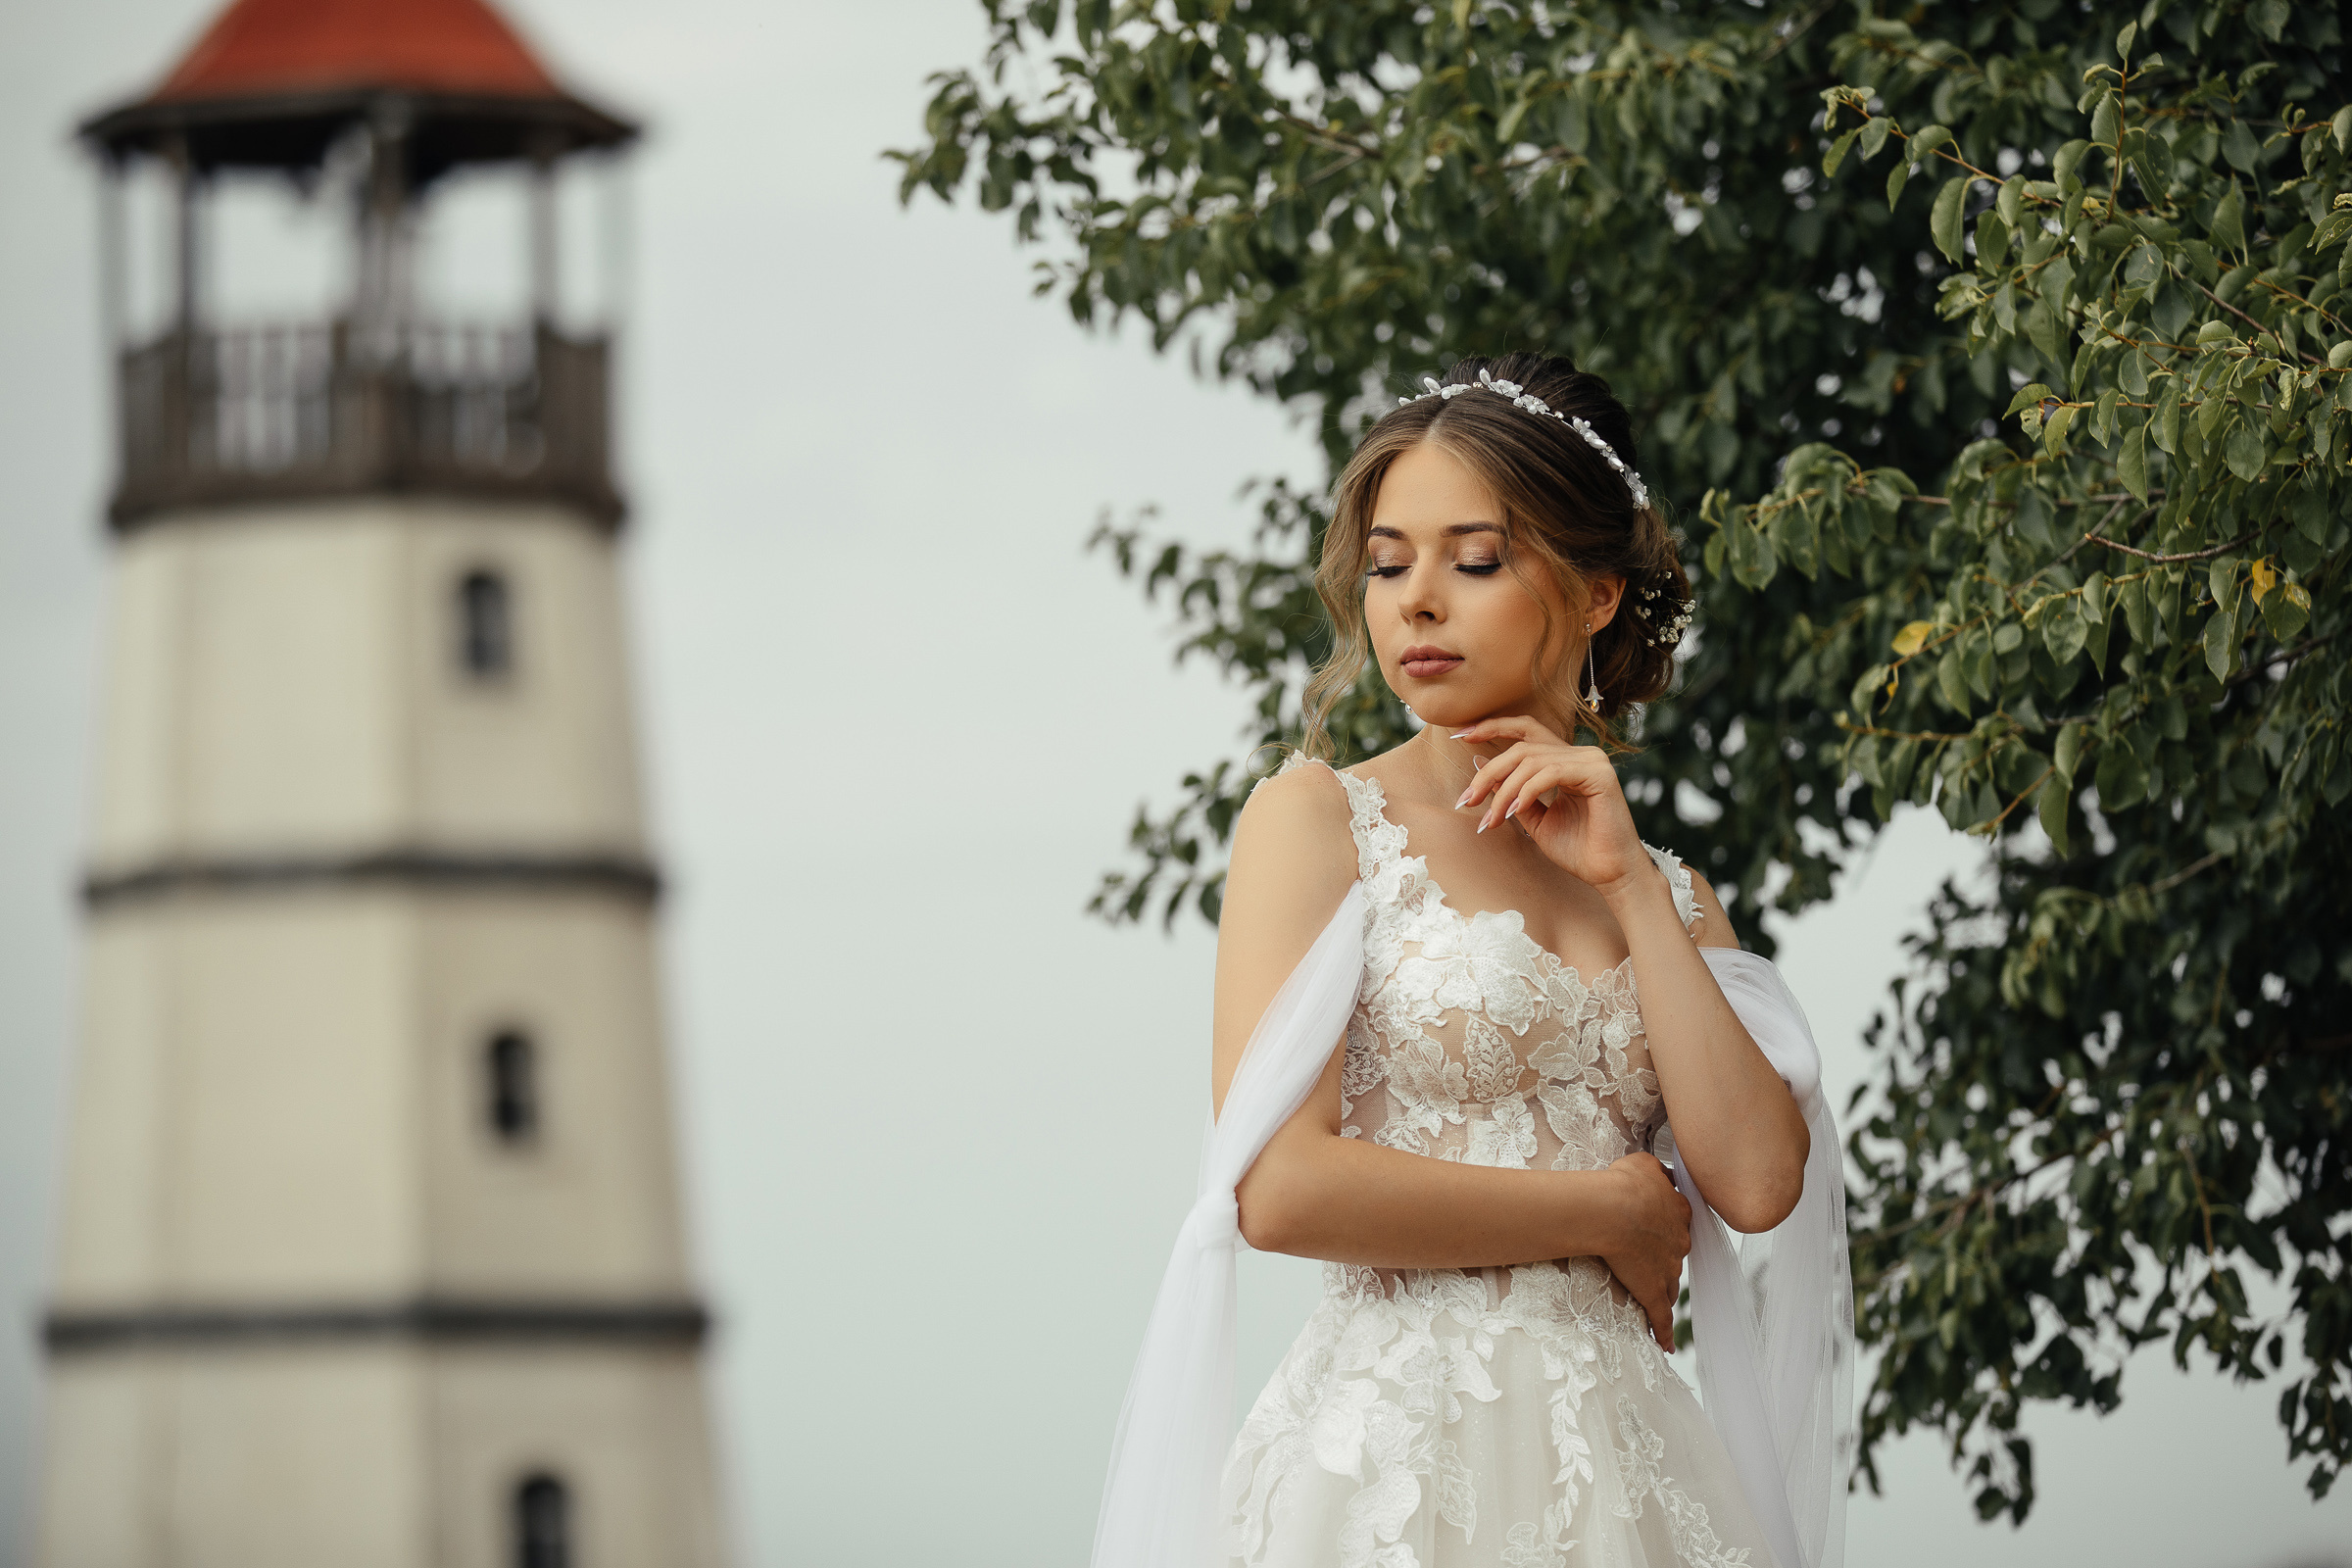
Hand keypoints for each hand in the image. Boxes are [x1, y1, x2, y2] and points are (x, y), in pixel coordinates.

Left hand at [1451, 716, 1650, 895]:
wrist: (1610, 875)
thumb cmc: (1578, 850)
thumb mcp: (1533, 818)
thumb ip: (1511, 791)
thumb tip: (1478, 763)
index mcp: (1565, 759)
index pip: (1525, 730)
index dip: (1492, 727)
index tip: (1459, 737)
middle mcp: (1580, 753)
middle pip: (1521, 746)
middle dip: (1488, 773)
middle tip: (1466, 800)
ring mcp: (1591, 760)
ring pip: (1531, 760)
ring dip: (1503, 791)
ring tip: (1492, 819)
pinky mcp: (1598, 773)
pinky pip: (1550, 773)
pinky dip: (1526, 791)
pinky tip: (1513, 812)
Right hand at [1598, 1151, 1691, 1351]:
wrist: (1614, 1211)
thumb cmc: (1623, 1183)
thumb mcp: (1643, 1164)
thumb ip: (1656, 1169)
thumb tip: (1661, 1171)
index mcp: (1678, 1211)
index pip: (1678, 1217)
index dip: (1665, 1219)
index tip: (1653, 1221)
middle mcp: (1679, 1241)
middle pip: (1676, 1250)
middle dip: (1664, 1253)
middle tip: (1646, 1253)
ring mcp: (1669, 1269)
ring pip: (1671, 1281)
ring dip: (1664, 1287)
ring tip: (1655, 1294)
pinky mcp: (1654, 1291)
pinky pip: (1662, 1317)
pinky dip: (1664, 1332)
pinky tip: (1666, 1346)